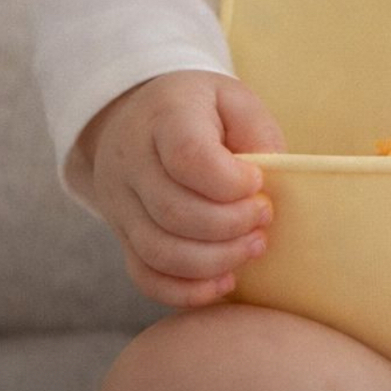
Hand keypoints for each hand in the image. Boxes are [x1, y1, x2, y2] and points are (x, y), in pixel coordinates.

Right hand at [79, 71, 286, 308]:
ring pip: (158, 251)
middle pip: (173, 211)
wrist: (139, 119)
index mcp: (164, 116)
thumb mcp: (234, 100)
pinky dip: (186, 290)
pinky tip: (224, 281)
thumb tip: (271, 182)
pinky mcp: (122, 235)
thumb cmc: (202, 110)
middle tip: (264, 220)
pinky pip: (145, 276)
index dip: (230, 181)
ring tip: (253, 247)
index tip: (257, 182)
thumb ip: (257, 133)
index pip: (187, 157)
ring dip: (215, 261)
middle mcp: (131, 161)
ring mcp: (119, 203)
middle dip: (230, 226)